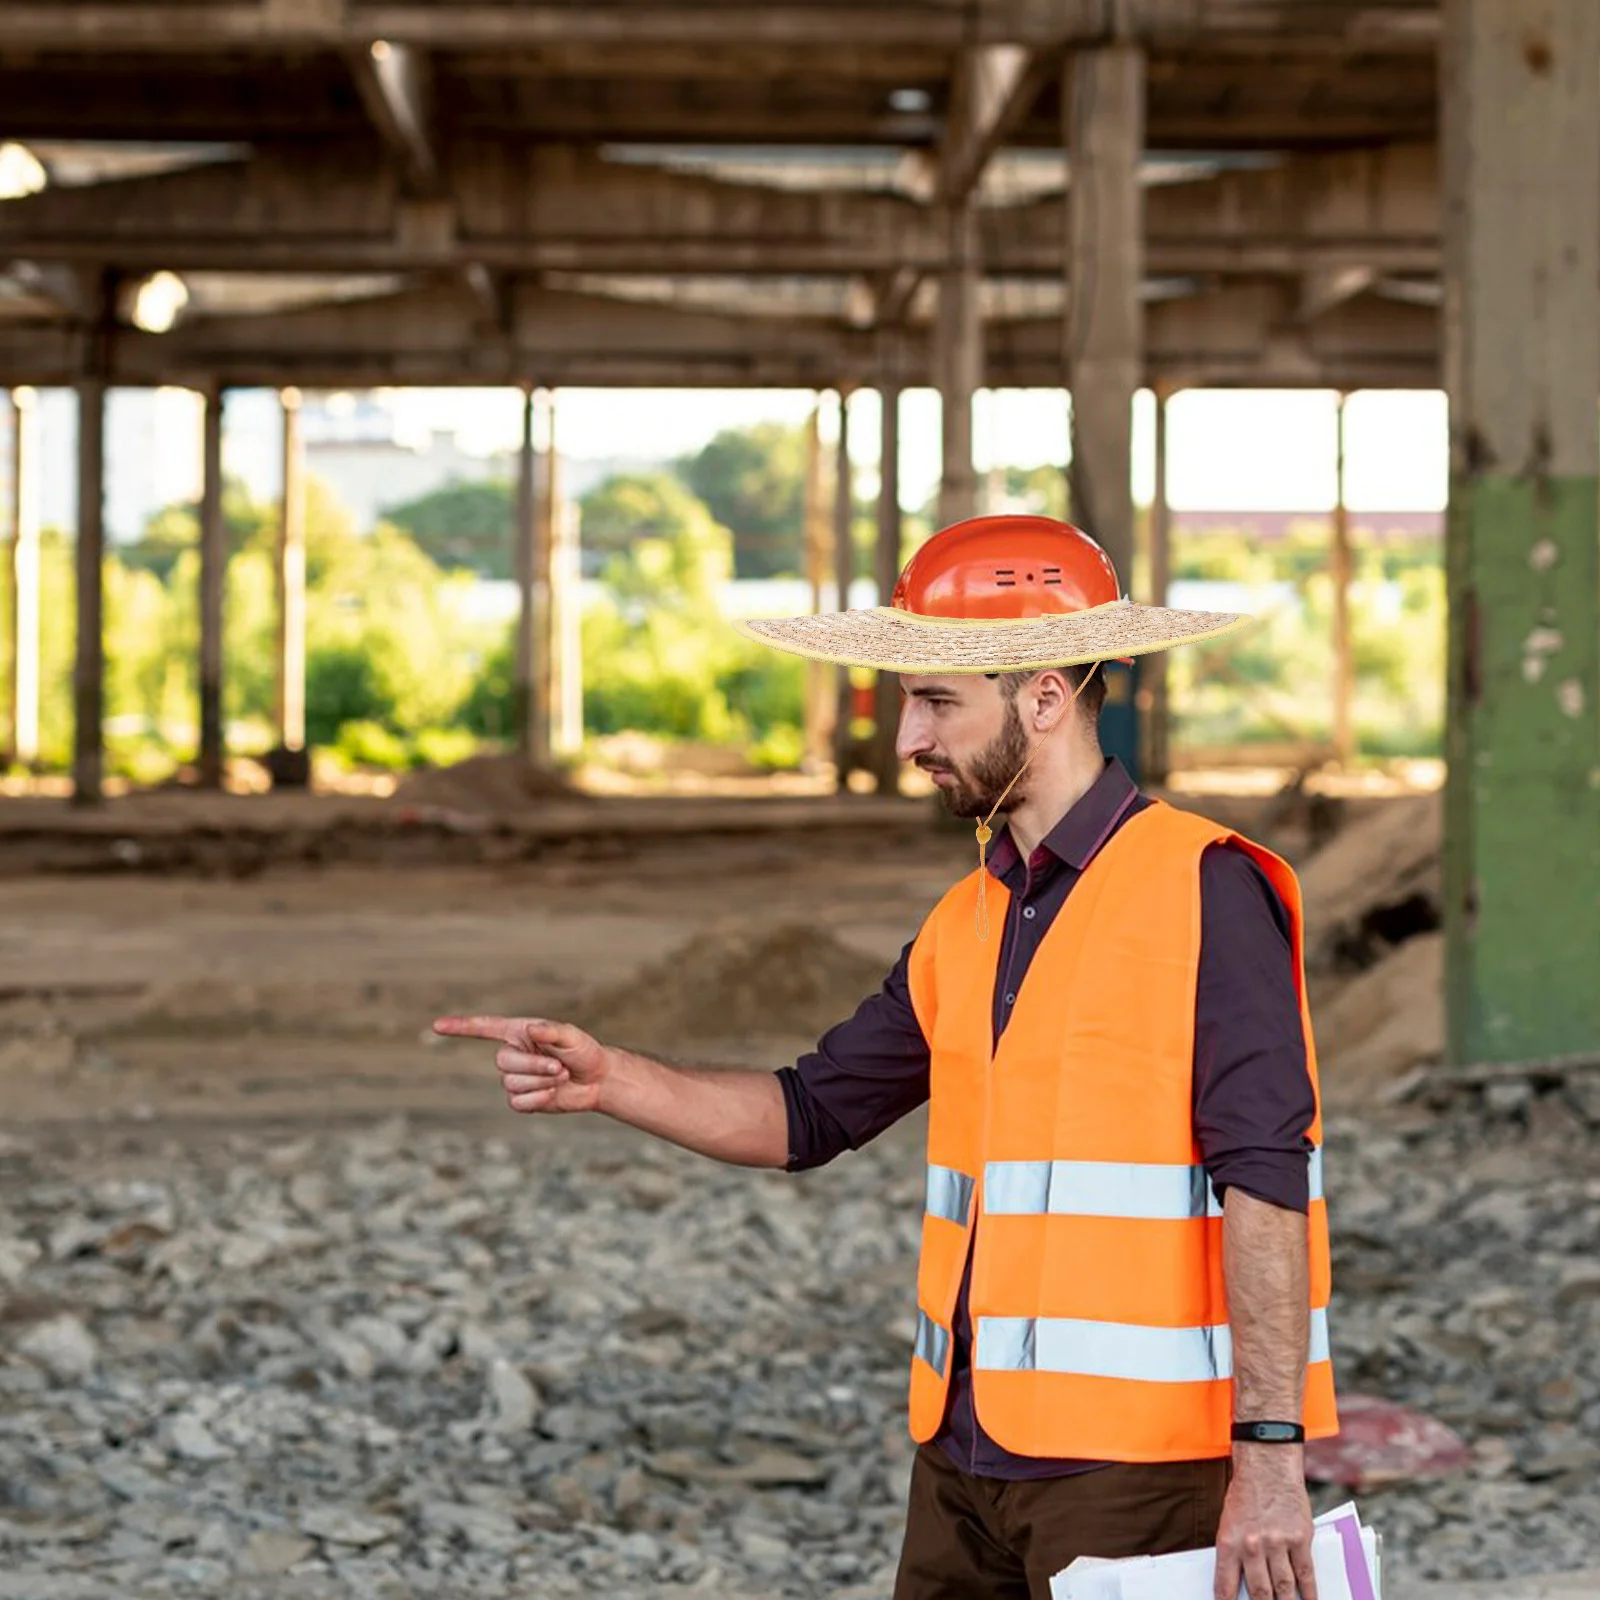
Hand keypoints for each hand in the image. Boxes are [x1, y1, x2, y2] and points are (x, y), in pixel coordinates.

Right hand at [432, 1014, 611, 1115]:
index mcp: (520, 1032)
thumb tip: (531, 1030)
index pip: (484, 1028)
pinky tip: (552, 1095)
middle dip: (533, 1067)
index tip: (437, 1026)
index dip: (460, 1027)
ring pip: (510, 1084)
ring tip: (561, 1078)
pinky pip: (517, 1103)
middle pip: (502, 1062)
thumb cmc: (585, 1052)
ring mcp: (516, 1078)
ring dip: (539, 1083)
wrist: (598, 1080)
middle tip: (560, 1068)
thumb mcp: (572, 1036)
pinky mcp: (523, 1100)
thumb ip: (552, 1031)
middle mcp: (514, 1054)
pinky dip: (537, 1100)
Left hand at [1213, 1449, 1316, 1599]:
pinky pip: (1305, 1573)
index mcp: (1229, 1541)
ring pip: (1284, 1587)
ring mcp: (1277, 1543)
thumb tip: (1241, 1581)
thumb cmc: (1246, 1493)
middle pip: (1260, 1592)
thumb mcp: (1229, 1521)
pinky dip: (1310, 1593)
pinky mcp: (1299, 1538)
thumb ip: (1235, 1552)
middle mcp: (1252, 1545)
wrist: (1267, 1465)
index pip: (1226, 1584)